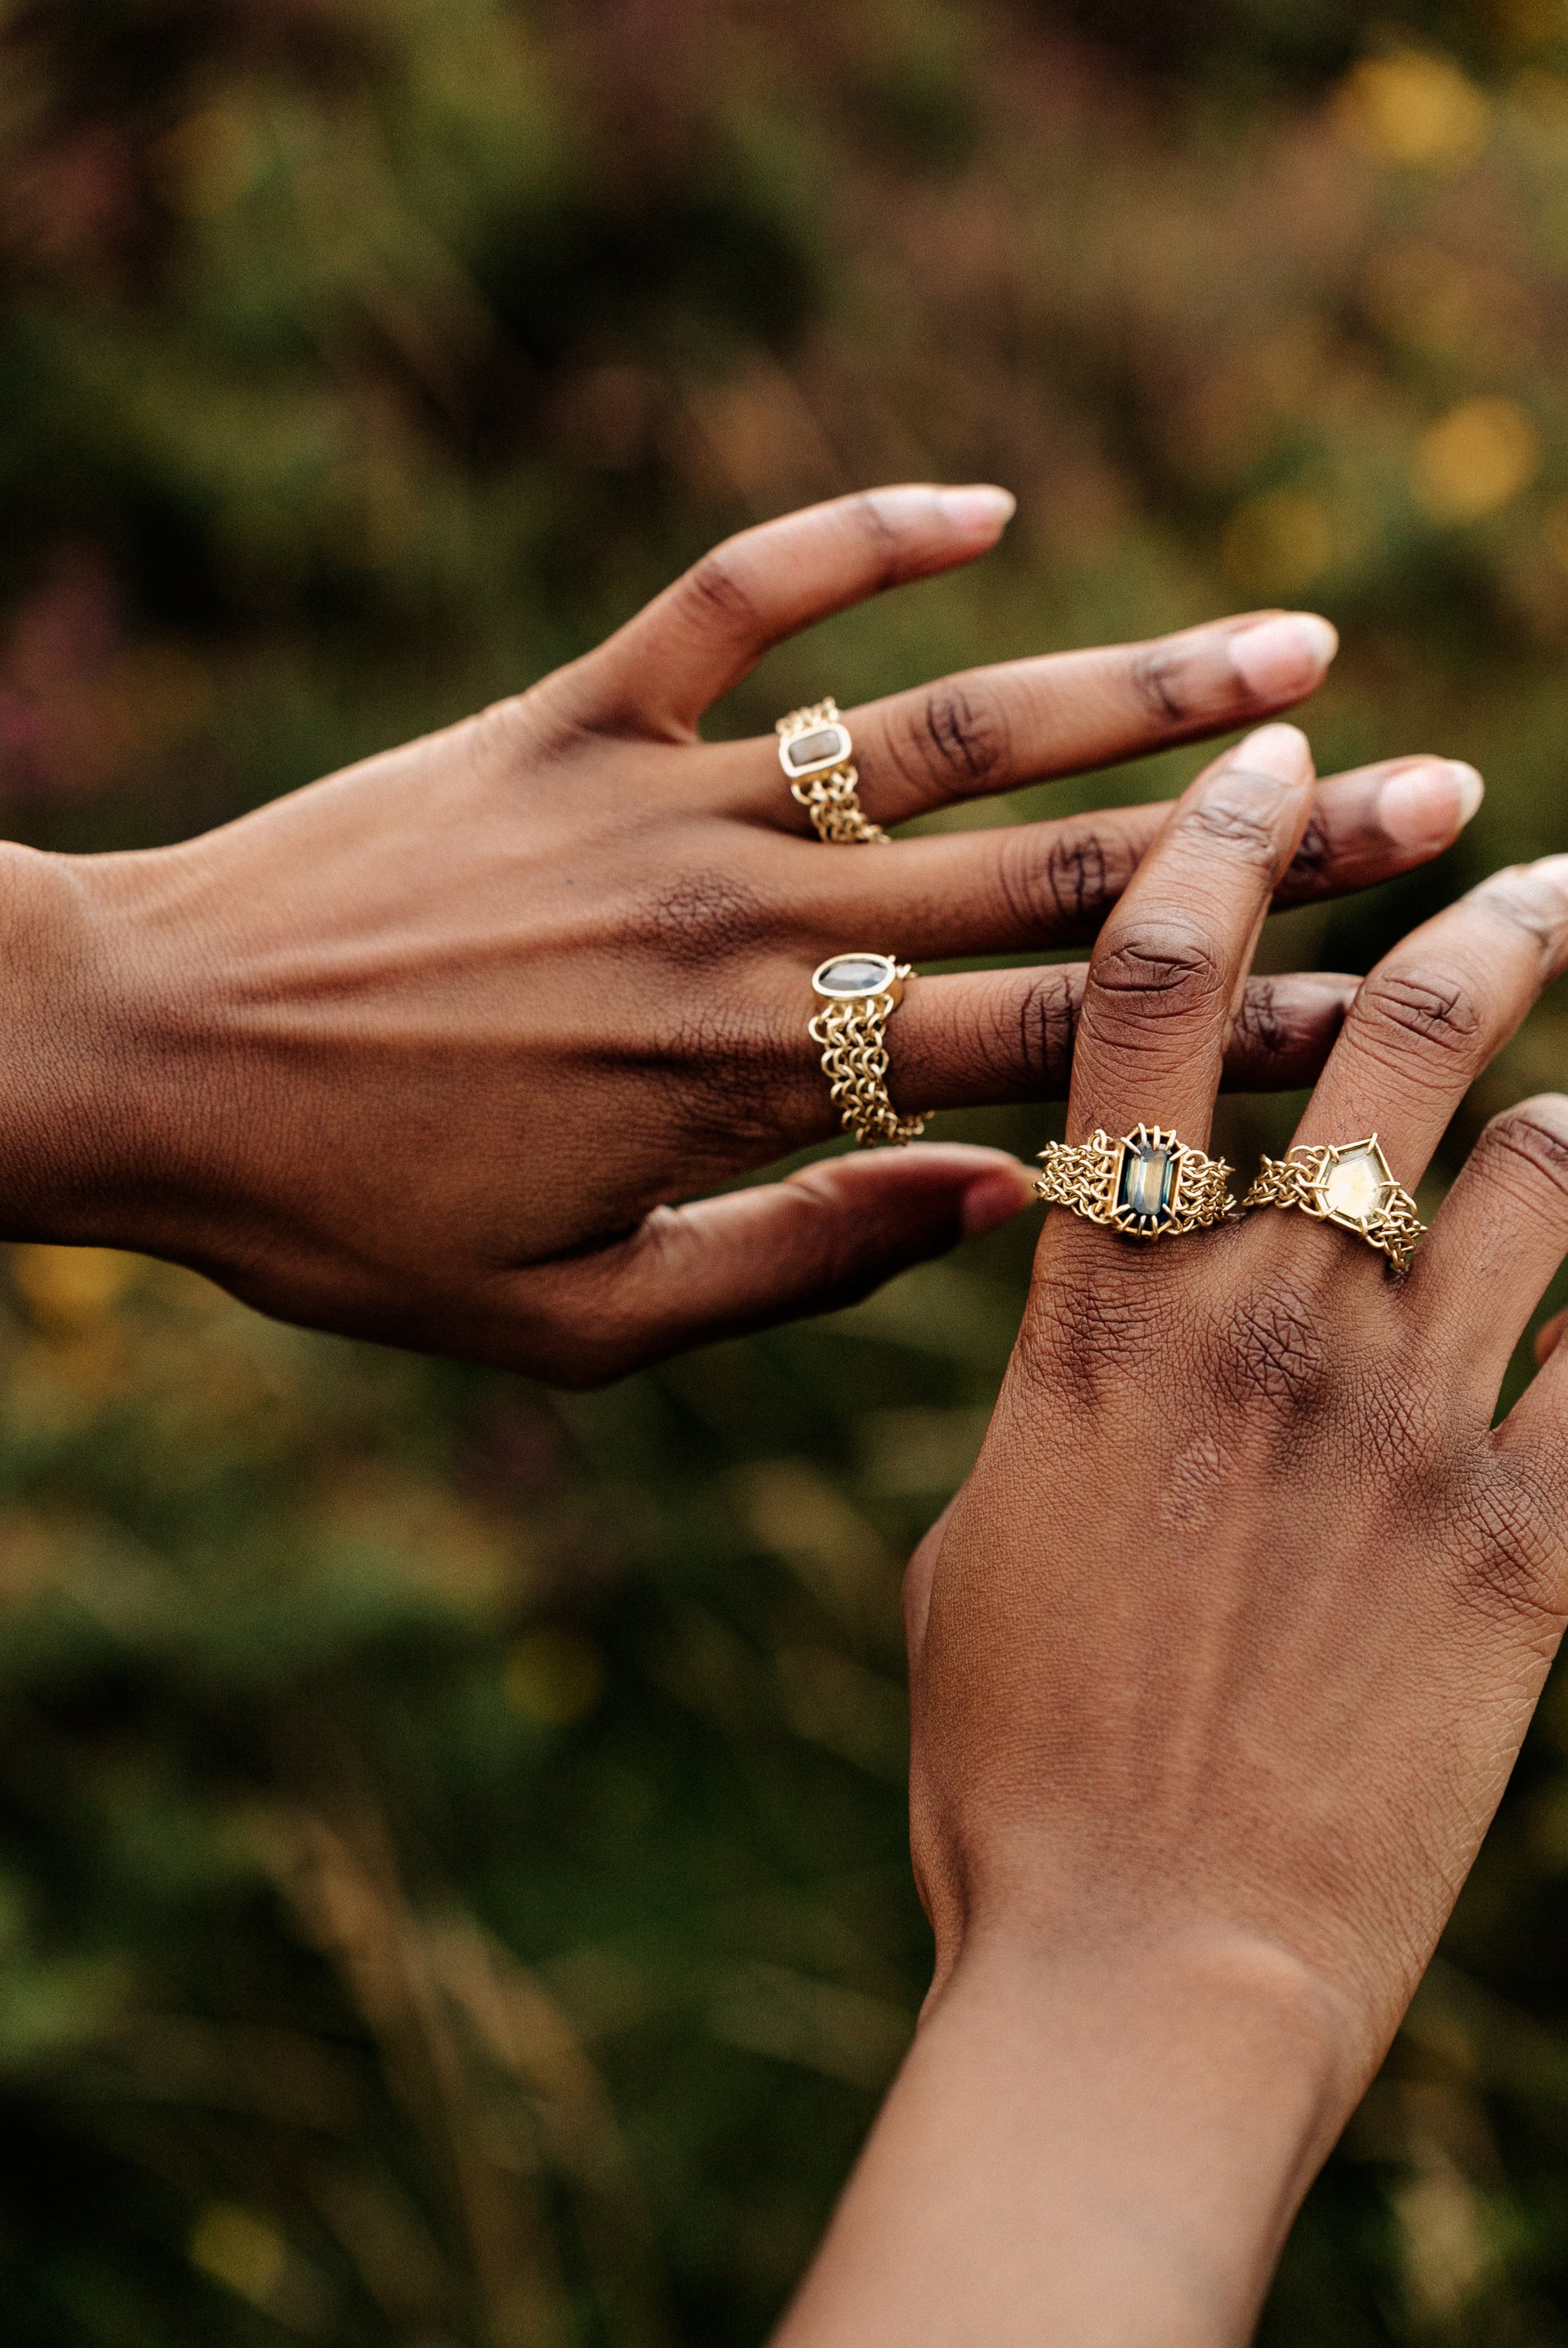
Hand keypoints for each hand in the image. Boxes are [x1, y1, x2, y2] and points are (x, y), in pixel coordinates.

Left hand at [0, 489, 1478, 1380]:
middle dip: (1266, 838)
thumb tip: (1009, 1215)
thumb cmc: (347, 1222)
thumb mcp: (573, 1323)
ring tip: (1295, 640)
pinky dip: (857, 537)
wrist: (134, 1062)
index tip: (1395, 1003)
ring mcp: (656, 800)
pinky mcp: (560, 713)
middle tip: (1433, 789)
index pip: (1061, 1049)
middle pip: (1056, 872)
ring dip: (1133, 679)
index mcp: (764, 1088)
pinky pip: (734, 599)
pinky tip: (993, 503)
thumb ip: (797, 1273)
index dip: (1244, 1029)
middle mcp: (745, 927)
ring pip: (940, 726)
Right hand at [779, 722, 1567, 2344]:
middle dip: (1481, 920)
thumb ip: (1056, 1390)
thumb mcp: (986, 1538)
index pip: (1147, 1018)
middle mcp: (1263, 1336)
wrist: (1143, 1963)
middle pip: (1390, 1046)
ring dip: (1566, 1100)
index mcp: (1102, 1323)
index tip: (1262, 767)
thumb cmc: (1012, 1764)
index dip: (1205, 859)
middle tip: (1531, 863)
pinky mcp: (1527, 1548)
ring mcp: (1409, 1434)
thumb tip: (1095, 1307)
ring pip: (1536, 1173)